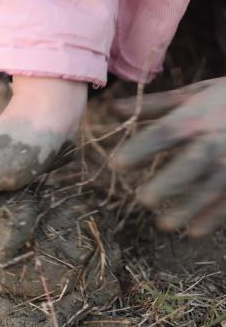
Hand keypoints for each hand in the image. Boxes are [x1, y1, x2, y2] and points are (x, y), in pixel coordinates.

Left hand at [112, 77, 225, 235]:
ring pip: (213, 187)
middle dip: (169, 182)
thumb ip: (154, 106)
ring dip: (189, 208)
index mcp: (197, 116)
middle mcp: (216, 139)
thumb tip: (112, 107)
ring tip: (164, 226)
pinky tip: (194, 232)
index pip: (164, 132)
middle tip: (143, 200)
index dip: (141, 148)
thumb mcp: (195, 94)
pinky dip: (215, 217)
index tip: (117, 166)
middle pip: (192, 161)